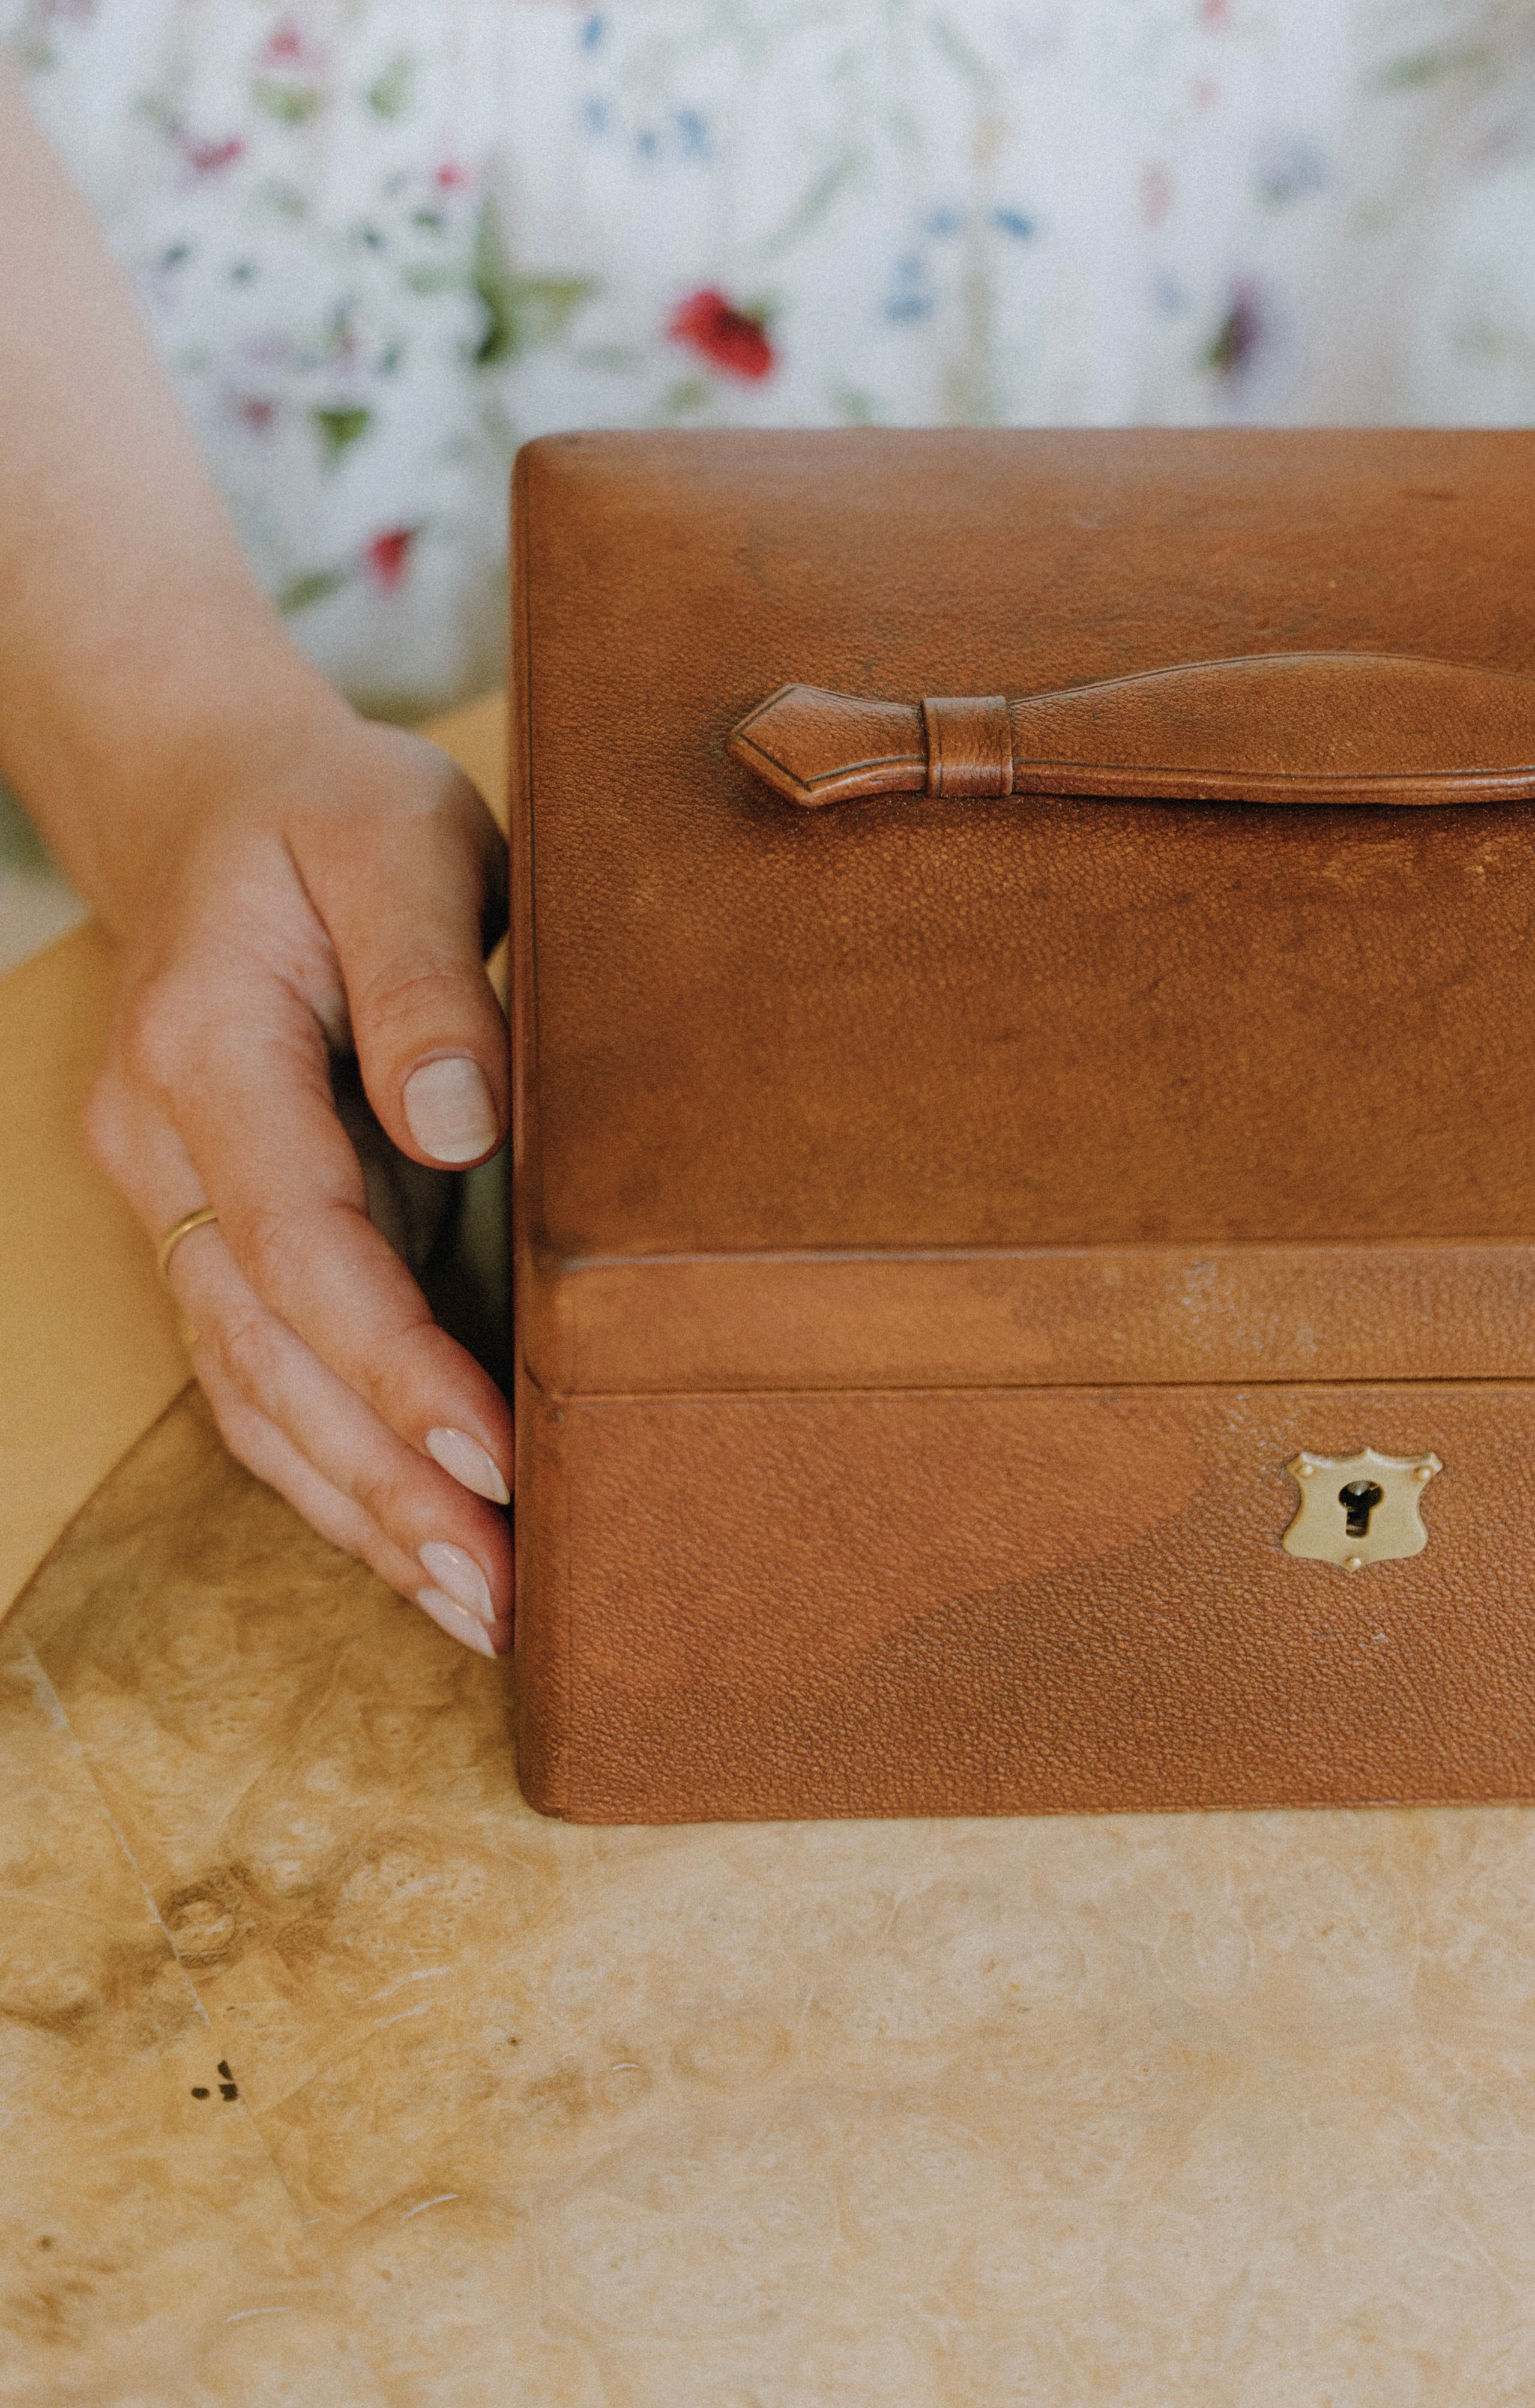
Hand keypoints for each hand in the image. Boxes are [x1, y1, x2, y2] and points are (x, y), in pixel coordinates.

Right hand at [81, 691, 515, 1651]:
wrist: (210, 797)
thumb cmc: (330, 813)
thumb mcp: (401, 836)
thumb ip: (428, 975)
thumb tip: (463, 1123)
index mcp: (204, 1047)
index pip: (299, 1244)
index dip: (395, 1367)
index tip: (495, 1458)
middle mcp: (161, 1145)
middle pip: (264, 1355)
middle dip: (381, 1486)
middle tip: (501, 1593)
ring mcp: (169, 1197)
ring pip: (248, 1391)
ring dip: (358, 1510)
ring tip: (481, 1610)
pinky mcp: (208, 1228)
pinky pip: (259, 1373)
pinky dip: (335, 1466)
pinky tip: (420, 1538)